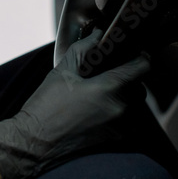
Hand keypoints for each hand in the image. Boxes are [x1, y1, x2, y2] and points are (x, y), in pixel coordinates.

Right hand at [0, 31, 149, 178]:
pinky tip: (95, 109)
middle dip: (128, 79)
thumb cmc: (46, 105)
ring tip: (98, 93)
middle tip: (107, 74)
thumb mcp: (62, 72)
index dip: (141, 58)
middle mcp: (120, 108)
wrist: (36, 143)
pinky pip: (125, 120)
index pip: (141, 68)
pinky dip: (116, 112)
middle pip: (139, 87)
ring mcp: (119, 127)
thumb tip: (98, 35)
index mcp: (109, 88)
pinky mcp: (114, 139)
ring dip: (123, 96)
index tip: (134, 54)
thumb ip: (82, 49)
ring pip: (133, 105)